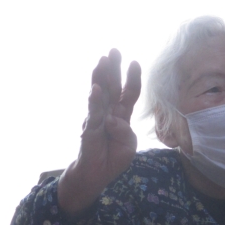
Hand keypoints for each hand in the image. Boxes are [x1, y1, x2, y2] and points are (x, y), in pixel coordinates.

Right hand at [59, 49, 141, 214]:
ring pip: (100, 94)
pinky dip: (94, 100)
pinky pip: (93, 112)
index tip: (135, 62)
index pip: (128, 93)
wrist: (97, 174)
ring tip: (102, 60)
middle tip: (114, 50)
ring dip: (101, 76)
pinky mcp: (90, 127)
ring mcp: (98, 118)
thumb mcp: (128, 145)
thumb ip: (125, 131)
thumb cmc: (113, 158)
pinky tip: (95, 88)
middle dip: (114, 68)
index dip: (132, 79)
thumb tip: (113, 119)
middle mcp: (109, 112)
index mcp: (122, 115)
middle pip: (112, 87)